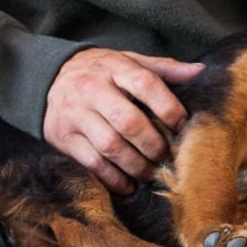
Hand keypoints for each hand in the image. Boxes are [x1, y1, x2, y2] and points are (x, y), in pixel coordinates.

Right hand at [45, 48, 201, 194]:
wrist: (46, 78)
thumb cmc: (100, 73)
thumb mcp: (128, 62)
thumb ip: (163, 69)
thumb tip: (200, 72)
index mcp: (114, 67)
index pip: (146, 83)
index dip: (169, 107)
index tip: (183, 126)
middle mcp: (92, 89)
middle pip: (129, 121)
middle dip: (154, 145)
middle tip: (167, 157)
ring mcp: (75, 113)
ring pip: (111, 146)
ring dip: (137, 165)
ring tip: (151, 172)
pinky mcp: (63, 137)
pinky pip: (92, 162)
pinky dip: (114, 178)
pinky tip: (128, 184)